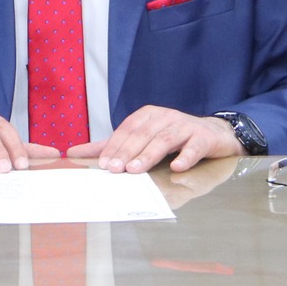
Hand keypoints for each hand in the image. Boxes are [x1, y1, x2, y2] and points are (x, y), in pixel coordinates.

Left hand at [67, 106, 243, 172]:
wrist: (213, 135)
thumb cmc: (173, 138)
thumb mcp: (143, 138)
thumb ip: (112, 146)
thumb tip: (74, 152)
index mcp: (148, 115)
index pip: (127, 130)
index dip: (114, 146)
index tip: (103, 165)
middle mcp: (165, 117)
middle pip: (143, 135)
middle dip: (127, 152)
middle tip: (115, 170)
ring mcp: (185, 126)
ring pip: (164, 140)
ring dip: (149, 155)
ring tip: (136, 170)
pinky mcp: (203, 138)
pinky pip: (194, 147)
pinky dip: (185, 156)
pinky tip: (177, 167)